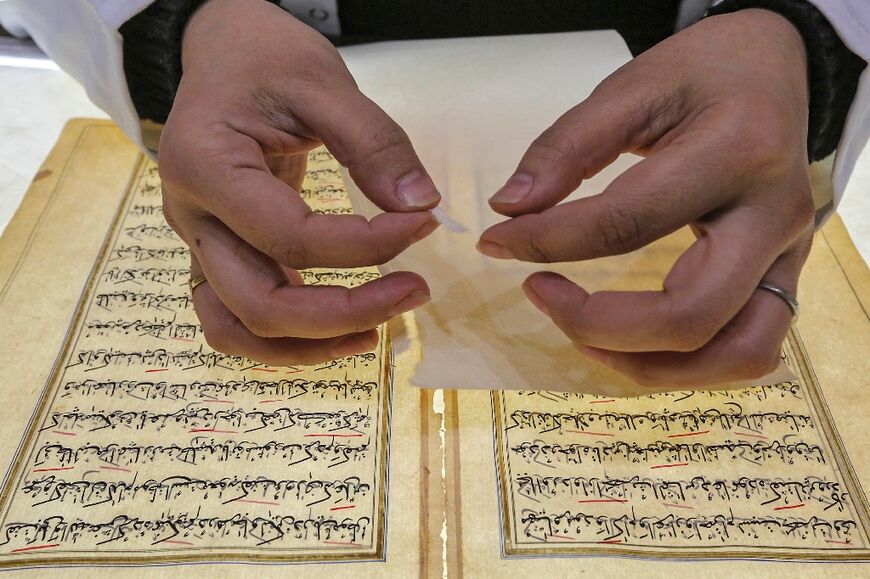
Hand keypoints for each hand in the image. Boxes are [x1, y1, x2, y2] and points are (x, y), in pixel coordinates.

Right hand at [159, 0, 439, 364]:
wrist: (223, 54)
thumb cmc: (265, 60)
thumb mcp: (323, 83)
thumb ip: (374, 143)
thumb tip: (421, 207)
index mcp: (205, 165)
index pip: (291, 235)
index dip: (367, 244)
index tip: (424, 224)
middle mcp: (190, 216)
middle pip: (259, 303)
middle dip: (345, 311)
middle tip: (416, 290)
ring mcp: (198, 241)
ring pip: (238, 328)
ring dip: (311, 345)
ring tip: (379, 333)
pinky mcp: (216, 253)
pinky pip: (237, 320)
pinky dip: (287, 340)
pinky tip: (343, 329)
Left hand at [478, 9, 814, 387]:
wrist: (776, 68)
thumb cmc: (703, 73)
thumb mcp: (633, 85)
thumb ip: (567, 145)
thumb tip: (510, 208)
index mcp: (736, 153)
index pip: (628, 222)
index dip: (548, 242)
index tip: (495, 241)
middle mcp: (775, 217)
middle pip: (692, 316)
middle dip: (597, 326)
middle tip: (538, 291)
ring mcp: (790, 256)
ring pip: (735, 355)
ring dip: (646, 364)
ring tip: (581, 331)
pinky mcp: (783, 278)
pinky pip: (747, 350)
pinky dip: (685, 365)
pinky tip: (629, 340)